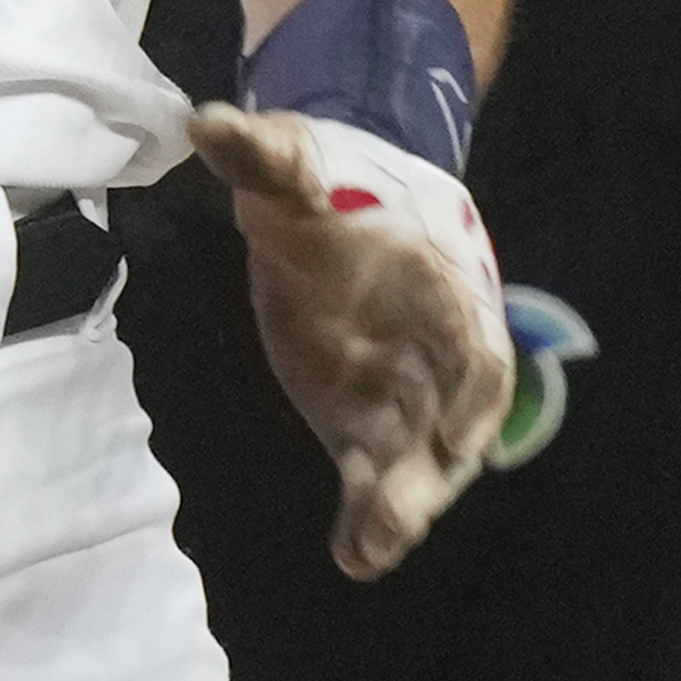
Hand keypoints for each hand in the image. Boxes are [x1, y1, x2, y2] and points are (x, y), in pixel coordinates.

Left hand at [190, 101, 514, 578]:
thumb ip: (262, 156)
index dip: (469, 391)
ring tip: (368, 551)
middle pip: (451, 419)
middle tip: (398, 518)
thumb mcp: (297, 162)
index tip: (457, 439)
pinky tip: (349, 557)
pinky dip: (366, 518)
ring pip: (416, 458)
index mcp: (441, 283)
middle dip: (431, 470)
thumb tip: (207, 123)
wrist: (342, 200)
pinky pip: (376, 476)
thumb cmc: (336, 183)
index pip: (472, 344)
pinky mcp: (365, 420)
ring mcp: (403, 391)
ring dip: (400, 506)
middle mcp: (434, 349)